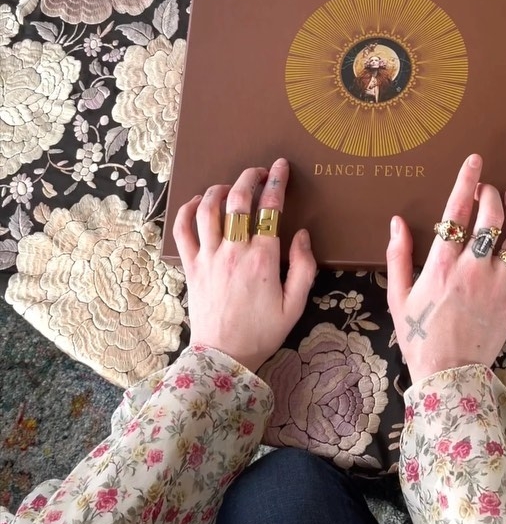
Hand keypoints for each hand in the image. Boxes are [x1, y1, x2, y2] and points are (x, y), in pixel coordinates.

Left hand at [174, 158, 315, 372]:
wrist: (223, 357)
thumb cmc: (262, 333)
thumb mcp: (295, 305)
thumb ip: (304, 267)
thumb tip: (302, 234)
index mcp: (263, 259)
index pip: (270, 208)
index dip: (277, 182)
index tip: (280, 167)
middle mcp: (234, 251)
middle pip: (238, 200)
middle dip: (249, 177)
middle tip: (258, 172)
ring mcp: (208, 257)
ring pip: (209, 209)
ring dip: (220, 189)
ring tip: (231, 186)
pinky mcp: (191, 266)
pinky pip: (183, 230)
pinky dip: (187, 210)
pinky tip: (198, 202)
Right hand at [386, 154, 505, 385]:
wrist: (449, 374)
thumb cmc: (420, 337)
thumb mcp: (399, 296)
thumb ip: (398, 256)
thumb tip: (397, 222)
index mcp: (442, 264)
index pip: (457, 212)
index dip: (467, 182)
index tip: (475, 161)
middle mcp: (474, 268)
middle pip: (491, 217)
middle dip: (491, 194)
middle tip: (487, 189)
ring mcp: (499, 283)